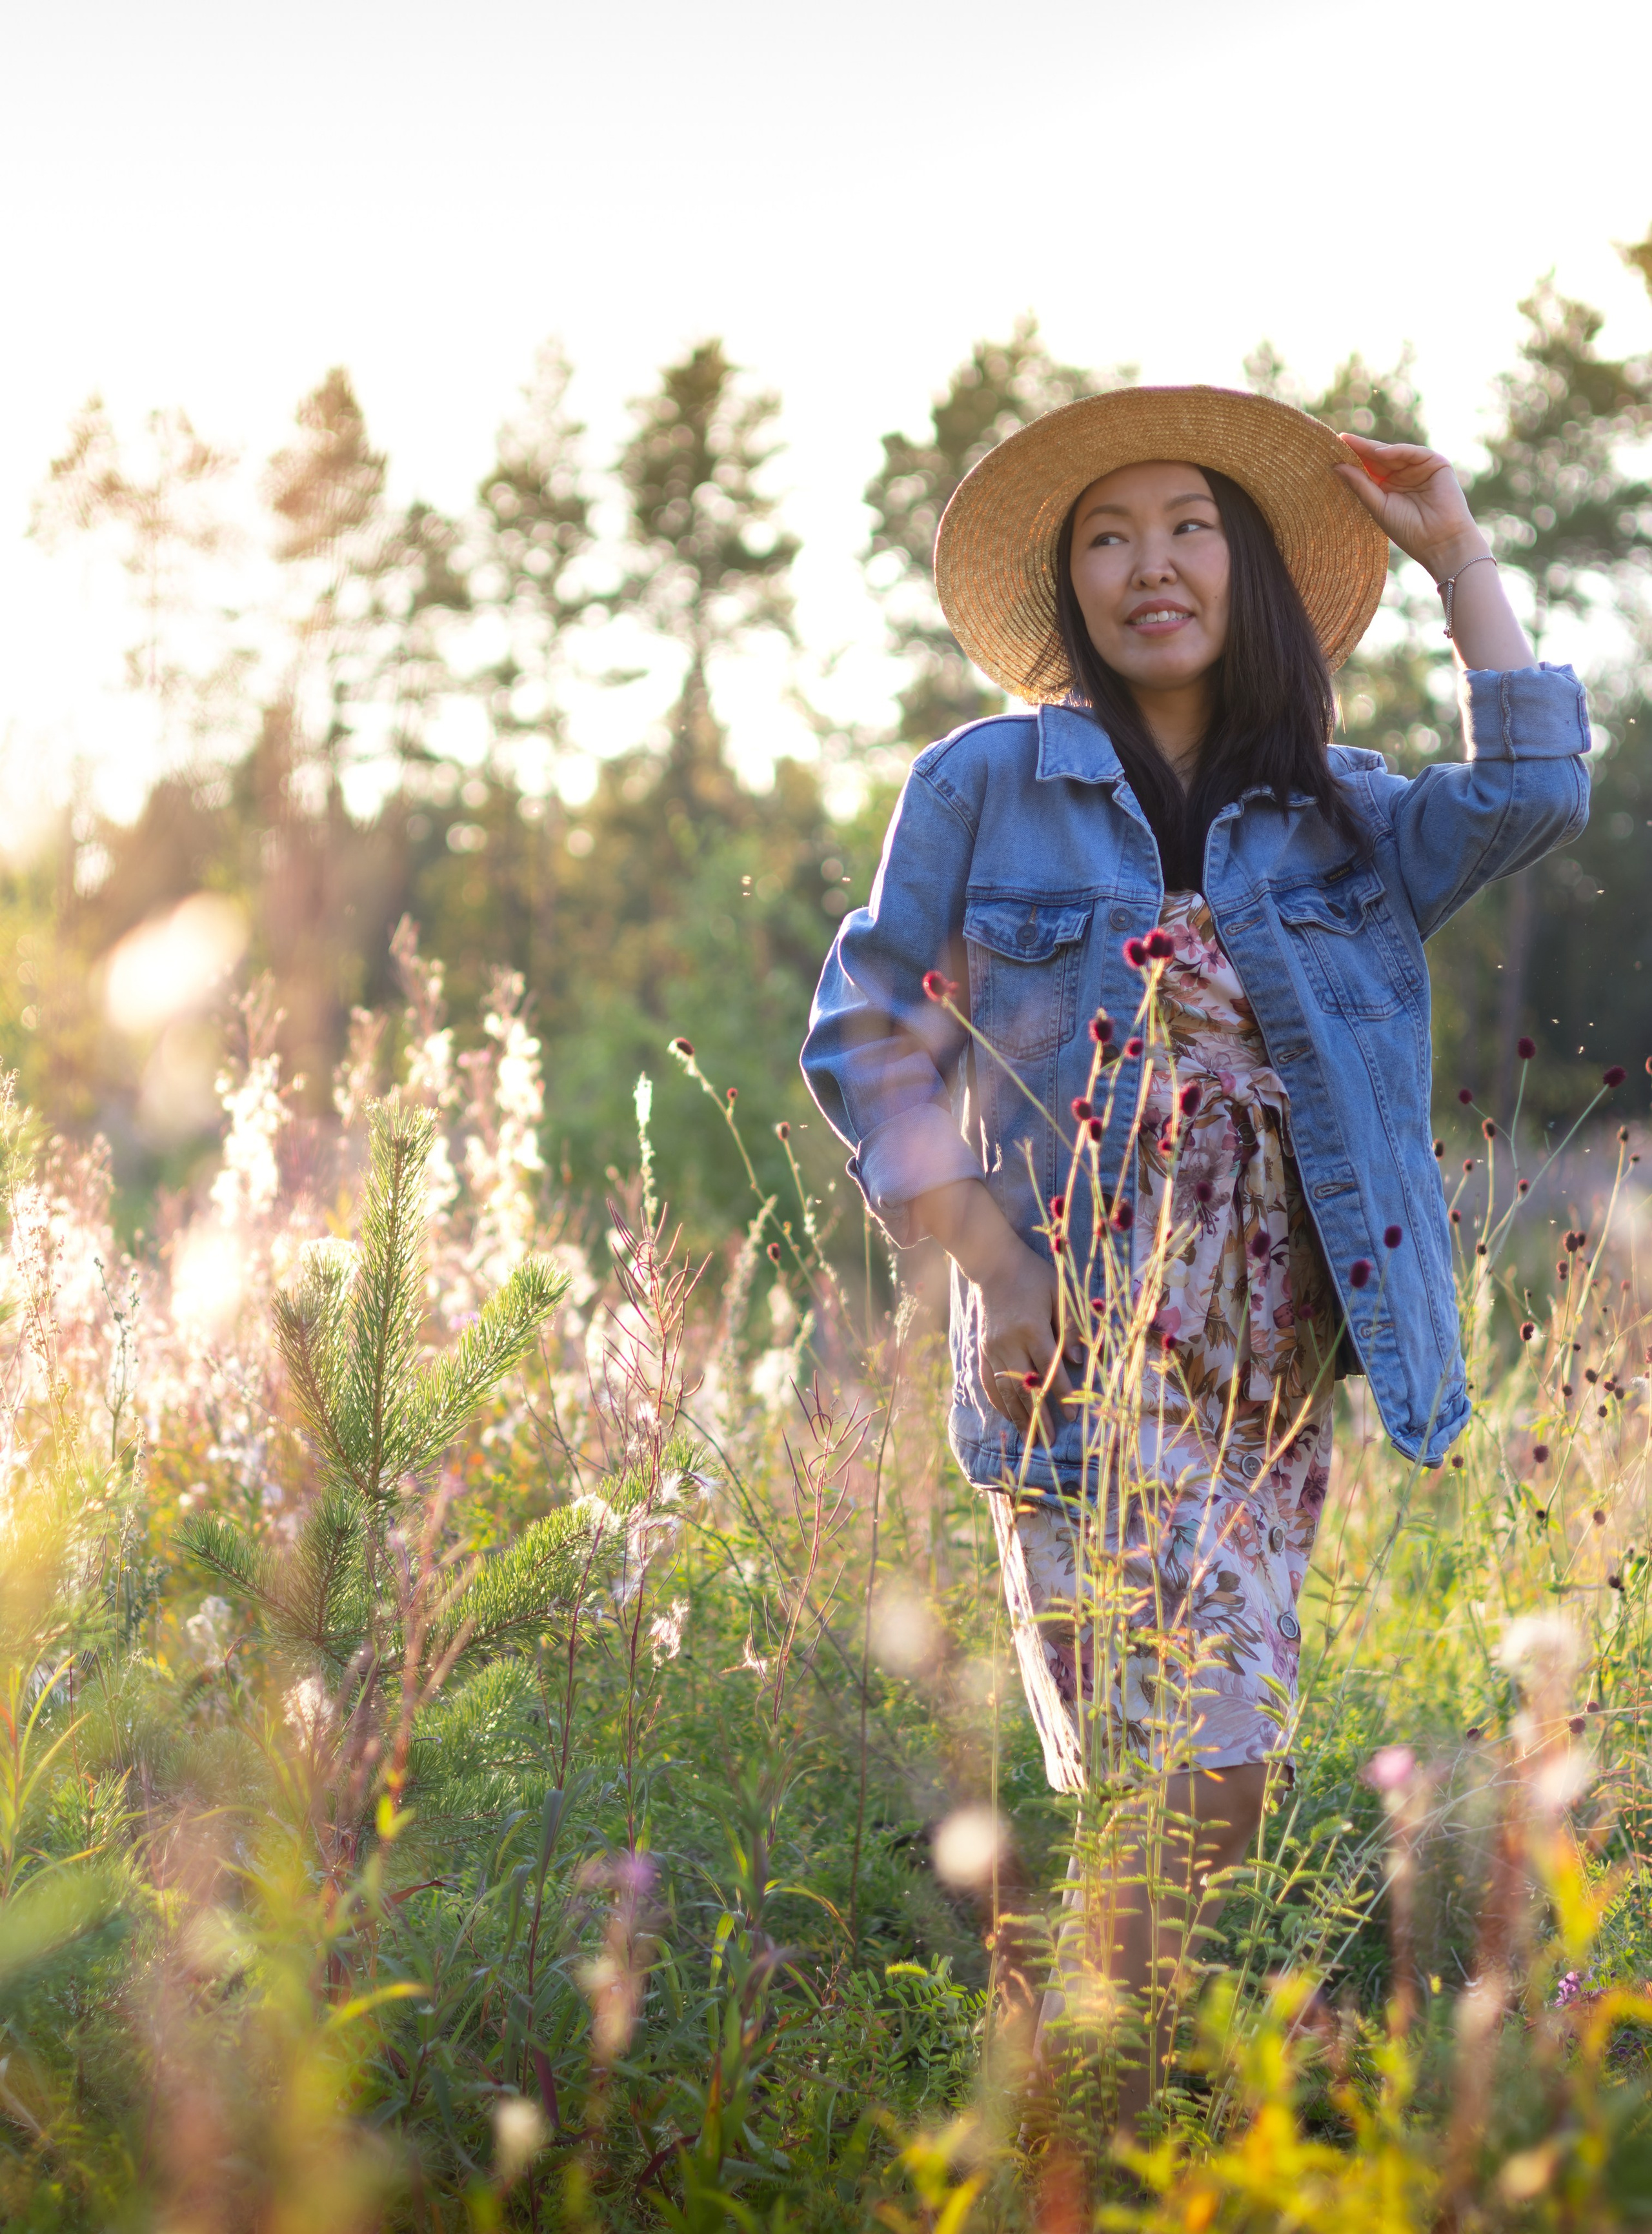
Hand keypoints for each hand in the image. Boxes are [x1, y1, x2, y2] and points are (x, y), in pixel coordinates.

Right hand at [913, 1178, 1082, 1432]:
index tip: (1070, 1415)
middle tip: (1050, 1440)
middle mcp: (1008, 1342)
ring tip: (1030, 1438)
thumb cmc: (1033, 1276)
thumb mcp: (1060, 1293)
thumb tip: (1079, 1362)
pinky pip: (988, 1382)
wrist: (993, 1263)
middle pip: (1024, 1387)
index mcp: (1031, 1328)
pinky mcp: (981, 1349)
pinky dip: (998, 1402)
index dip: (1060, 1394)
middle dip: (1038, 1416)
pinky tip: (1008, 1417)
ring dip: (1018, 1416)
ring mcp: (991, 1348)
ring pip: (1005, 1389)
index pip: (1048, 1369)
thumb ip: (1071, 1326)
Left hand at [1333, 433, 1486, 582]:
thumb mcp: (1378, 506)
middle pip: (1378, 458)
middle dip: (1360, 449)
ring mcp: (1420, 468)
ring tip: (1352, 444)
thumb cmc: (1408, 530)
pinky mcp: (1435, 463)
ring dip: (1373, 448)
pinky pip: (1413, 452)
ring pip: (1394, 452)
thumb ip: (1360, 485)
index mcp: (1389, 487)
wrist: (1440, 541)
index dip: (1352, 459)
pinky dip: (1397, 451)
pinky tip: (1379, 453)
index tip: (1332, 451)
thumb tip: (1336, 467)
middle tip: (1339, 439)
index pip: (1368, 469)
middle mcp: (1403, 475)